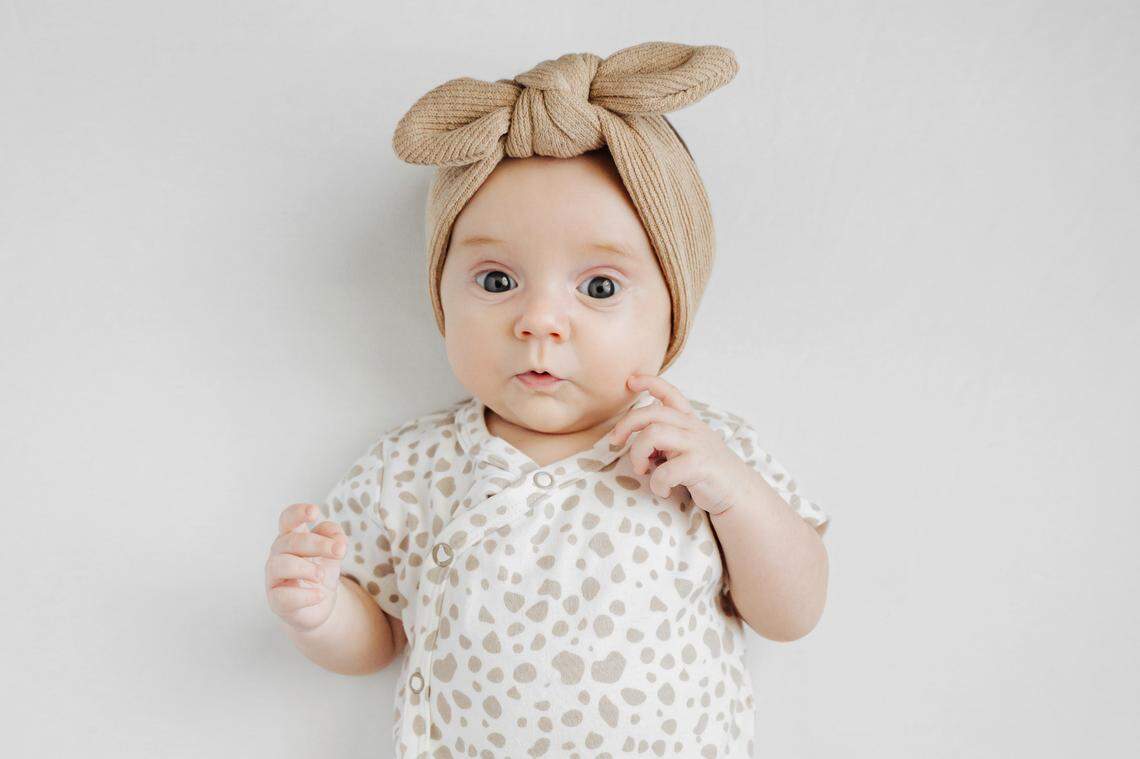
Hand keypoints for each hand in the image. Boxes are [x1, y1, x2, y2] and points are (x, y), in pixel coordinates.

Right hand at [265, 503, 348, 631]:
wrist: (319, 606)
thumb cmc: (321, 572)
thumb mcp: (333, 553)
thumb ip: (335, 538)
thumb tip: (336, 538)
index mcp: (291, 537)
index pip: (288, 519)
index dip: (298, 513)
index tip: (315, 512)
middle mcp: (278, 554)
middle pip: (291, 541)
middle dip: (318, 544)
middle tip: (340, 551)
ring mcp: (274, 578)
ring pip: (281, 565)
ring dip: (306, 568)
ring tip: (322, 576)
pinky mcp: (277, 601)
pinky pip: (284, 596)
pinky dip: (305, 595)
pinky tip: (319, 595)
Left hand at [608, 374, 750, 514]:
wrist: (739, 493)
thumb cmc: (706, 472)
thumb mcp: (688, 447)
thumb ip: (666, 438)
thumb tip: (634, 440)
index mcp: (689, 421)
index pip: (670, 392)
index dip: (649, 382)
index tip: (631, 381)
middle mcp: (692, 428)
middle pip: (650, 413)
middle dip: (626, 425)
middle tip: (615, 442)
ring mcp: (696, 444)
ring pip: (653, 435)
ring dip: (638, 454)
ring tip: (642, 469)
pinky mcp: (699, 465)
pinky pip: (665, 471)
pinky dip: (657, 484)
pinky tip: (663, 490)